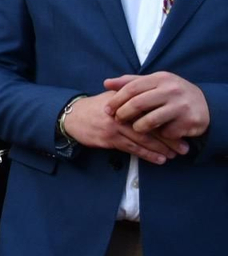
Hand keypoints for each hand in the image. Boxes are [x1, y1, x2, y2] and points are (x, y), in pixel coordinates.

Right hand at [61, 91, 187, 164]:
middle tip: (184, 147)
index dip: (168, 121)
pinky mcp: (109, 139)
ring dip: (161, 149)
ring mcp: (115, 126)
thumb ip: (132, 97)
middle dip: (169, 138)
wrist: (72, 116)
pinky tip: (158, 159)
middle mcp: (122, 113)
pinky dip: (147, 155)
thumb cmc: (96, 108)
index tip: (182, 129)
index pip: (152, 111)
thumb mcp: (113, 97)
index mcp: (126, 101)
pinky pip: (132, 148)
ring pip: (143, 139)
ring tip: (174, 155)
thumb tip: (156, 100)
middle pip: (151, 126)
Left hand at [105, 73, 209, 139]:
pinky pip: (166, 133)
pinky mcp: (189, 121)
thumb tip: (106, 83)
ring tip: (136, 128)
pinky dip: (160, 135)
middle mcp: (172, 90)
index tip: (107, 109)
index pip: (132, 88)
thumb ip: (131, 82)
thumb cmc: (171, 94)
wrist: (205, 105)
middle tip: (118, 120)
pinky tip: (160, 133)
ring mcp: (181, 106)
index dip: (116, 100)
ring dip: (138, 128)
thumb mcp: (155, 83)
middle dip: (123, 114)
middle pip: (138, 104)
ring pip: (149, 121)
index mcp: (161, 78)